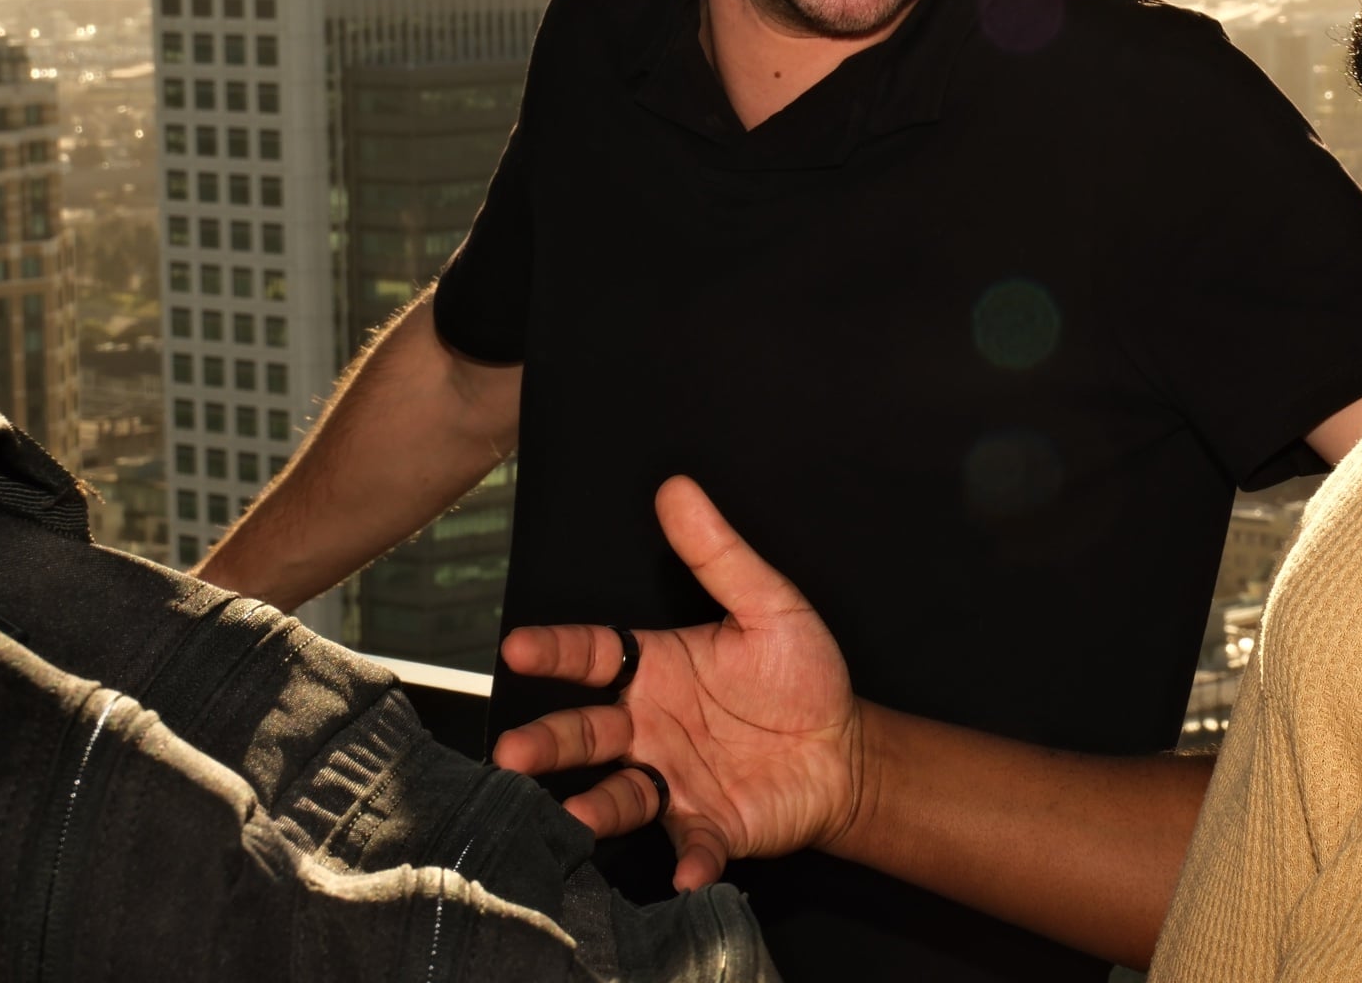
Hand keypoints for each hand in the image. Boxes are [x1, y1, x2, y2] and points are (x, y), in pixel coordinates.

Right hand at [490, 475, 865, 890]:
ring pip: (618, 795)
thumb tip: (678, 488)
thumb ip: (720, 554)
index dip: (554, 652)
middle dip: (548, 743)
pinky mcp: (710, 828)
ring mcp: (674, 782)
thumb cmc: (802, 676)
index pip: (591, 655)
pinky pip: (692, 848)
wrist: (847, 748)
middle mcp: (650, 728)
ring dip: (594, 807)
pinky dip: (689, 862)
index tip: (518, 647)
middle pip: (586, 733)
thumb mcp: (769, 604)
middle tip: (514, 750)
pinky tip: (687, 872)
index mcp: (655, 670)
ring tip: (574, 815)